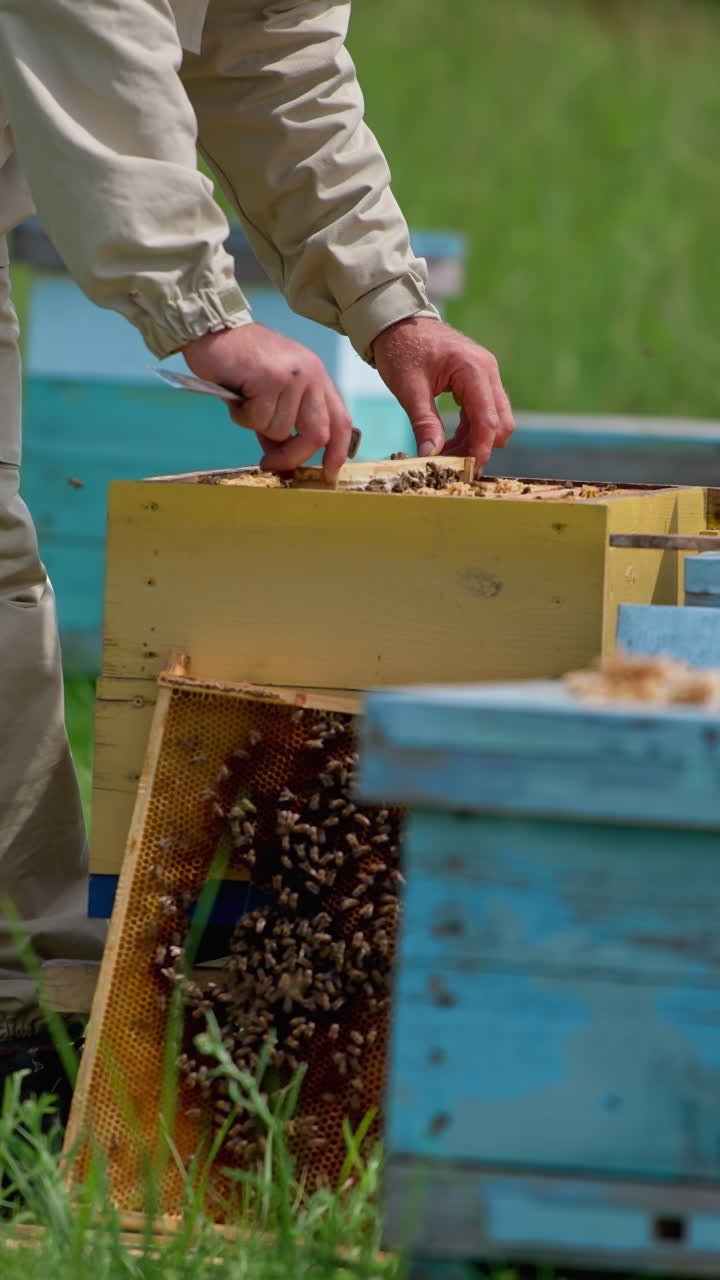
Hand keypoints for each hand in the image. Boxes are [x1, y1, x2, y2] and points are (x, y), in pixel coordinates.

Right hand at [183, 323, 352, 480]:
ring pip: (280, 430)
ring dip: (255, 424)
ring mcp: (294, 375)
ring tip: (243, 400)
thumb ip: (281, 424)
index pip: (340, 420)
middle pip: (317, 435)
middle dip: (291, 457)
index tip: (327, 475)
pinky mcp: (271, 378)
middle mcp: (312, 374)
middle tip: (269, 464)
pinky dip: (242, 415)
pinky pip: (258, 419)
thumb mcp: (269, 394)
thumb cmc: (239, 363)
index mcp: (317, 377)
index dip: (337, 452)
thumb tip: (282, 460)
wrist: (212, 330)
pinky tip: (236, 393)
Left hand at [372, 316, 513, 471]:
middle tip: (454, 466)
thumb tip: (431, 455)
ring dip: (475, 441)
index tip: (468, 471)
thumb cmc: (401, 348)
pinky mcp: (479, 379)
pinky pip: (484, 412)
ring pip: (495, 419)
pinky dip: (471, 430)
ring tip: (447, 456)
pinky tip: (450, 442)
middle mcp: (488, 370)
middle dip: (482, 447)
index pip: (488, 420)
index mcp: (473, 369)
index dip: (481, 449)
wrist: (398, 321)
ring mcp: (486, 374)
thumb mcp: (409, 388)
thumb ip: (424, 422)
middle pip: (501, 422)